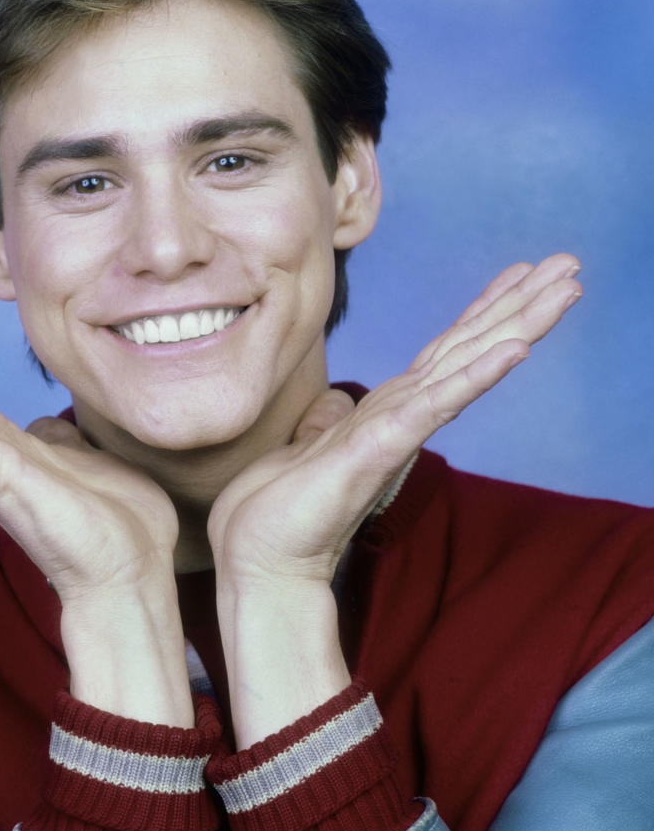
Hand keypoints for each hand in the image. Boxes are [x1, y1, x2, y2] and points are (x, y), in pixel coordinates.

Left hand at [208, 254, 583, 586]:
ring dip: (518, 325)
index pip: (443, 351)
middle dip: (520, 306)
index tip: (521, 274)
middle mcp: (402, 417)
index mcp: (385, 412)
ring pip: (466, 366)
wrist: (260, 566)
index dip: (482, 312)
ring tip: (566, 287)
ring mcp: (397, 433)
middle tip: (571, 264)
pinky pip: (436, 404)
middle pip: (469, 348)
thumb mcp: (305, 450)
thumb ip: (329, 423)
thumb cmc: (279, 514)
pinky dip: (476, 375)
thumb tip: (336, 401)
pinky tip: (514, 348)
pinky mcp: (382, 449)